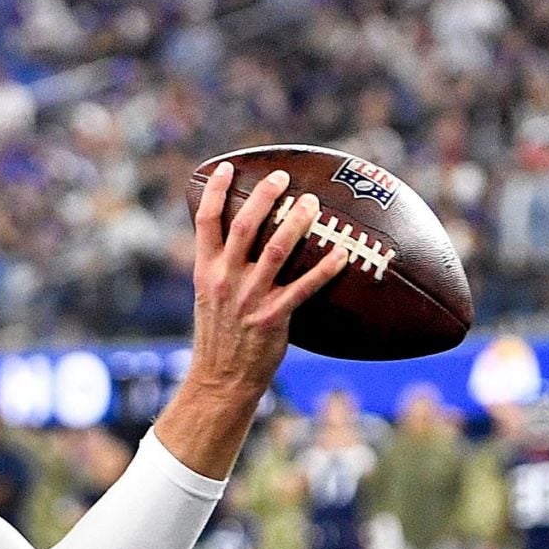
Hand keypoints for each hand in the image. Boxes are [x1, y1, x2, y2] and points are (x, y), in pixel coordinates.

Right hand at [184, 163, 351, 400]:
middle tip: (282, 178)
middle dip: (265, 196)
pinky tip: (342, 254)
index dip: (216, 192)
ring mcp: (249, 298)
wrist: (219, 380)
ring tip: (313, 203)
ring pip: (277, 249)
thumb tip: (238, 241)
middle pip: (245, 226)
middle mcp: (226, 280)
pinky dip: (325, 269)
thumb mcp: (209, 298)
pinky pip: (305, 287)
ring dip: (297, 221)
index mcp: (206, 272)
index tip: (227, 168)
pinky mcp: (273, 317)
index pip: (206, 223)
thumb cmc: (219, 337)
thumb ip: (221, 268)